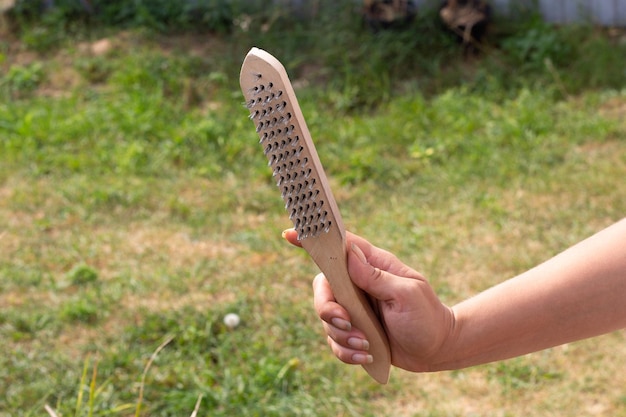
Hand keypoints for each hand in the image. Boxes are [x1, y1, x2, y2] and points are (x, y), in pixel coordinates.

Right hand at [283, 229, 454, 371]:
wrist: (436, 348)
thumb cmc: (426, 315)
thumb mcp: (407, 293)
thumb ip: (376, 277)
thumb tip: (349, 254)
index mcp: (371, 265)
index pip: (339, 246)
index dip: (314, 240)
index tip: (289, 234)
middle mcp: (357, 284)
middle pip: (323, 288)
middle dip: (328, 309)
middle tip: (347, 322)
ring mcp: (353, 308)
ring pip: (326, 319)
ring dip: (342, 336)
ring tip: (367, 345)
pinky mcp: (352, 331)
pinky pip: (334, 342)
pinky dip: (346, 352)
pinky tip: (367, 356)